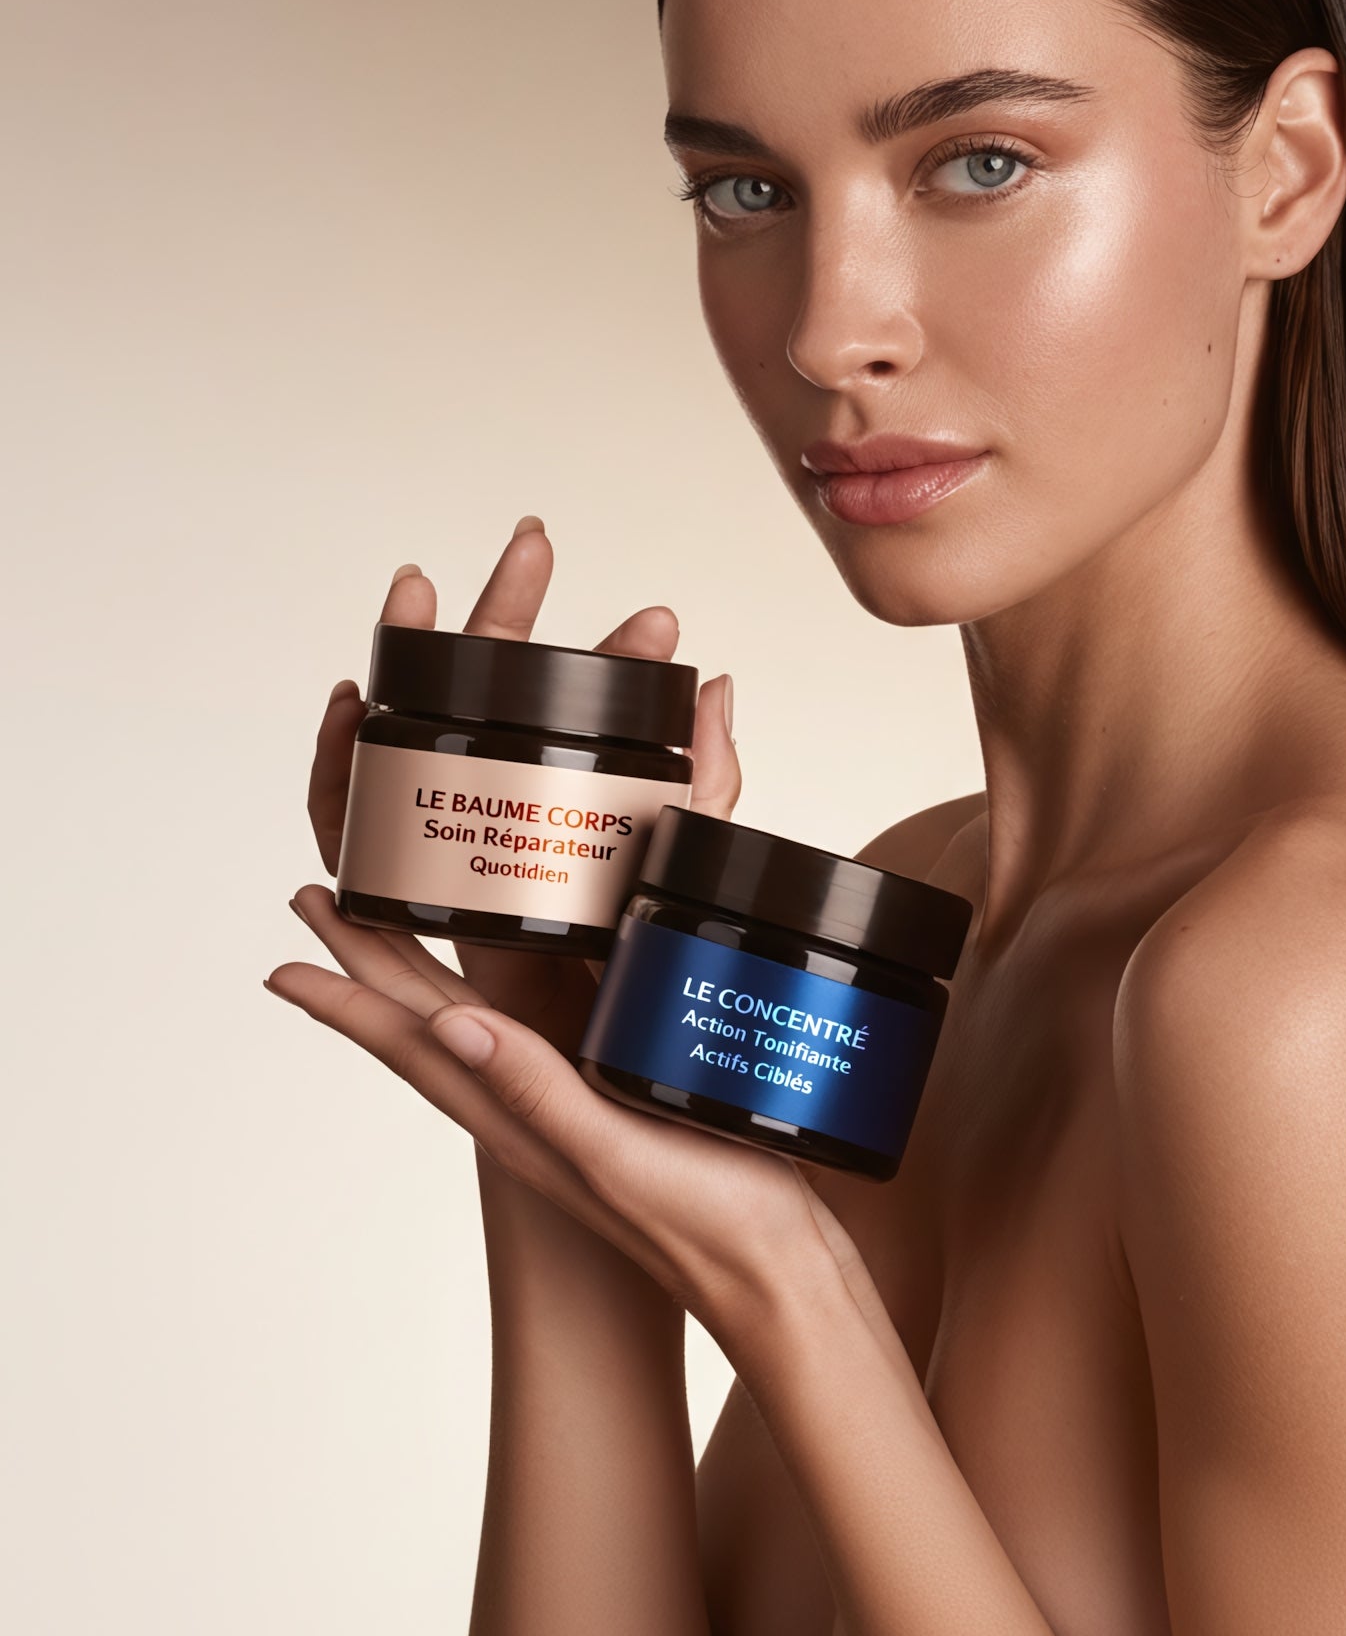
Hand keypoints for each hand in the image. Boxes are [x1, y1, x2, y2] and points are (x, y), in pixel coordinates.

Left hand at [265, 896, 867, 1342]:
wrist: (779, 1277)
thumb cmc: (704, 1223)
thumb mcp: (612, 1151)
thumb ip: (538, 1090)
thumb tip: (447, 1023)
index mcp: (519, 1115)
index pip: (411, 1043)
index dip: (347, 999)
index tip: (283, 961)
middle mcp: (534, 1104)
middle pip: (429, 1017)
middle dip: (370, 959)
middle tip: (317, 899)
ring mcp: (577, 1100)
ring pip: (481, 1017)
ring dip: (427, 968)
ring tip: (395, 921)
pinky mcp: (625, 1091)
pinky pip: (547, 1025)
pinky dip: (519, 985)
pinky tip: (539, 965)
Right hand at [301, 516, 738, 1052]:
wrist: (587, 1093)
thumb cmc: (625, 988)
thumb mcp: (670, 873)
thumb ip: (702, 790)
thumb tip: (721, 682)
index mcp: (571, 804)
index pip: (583, 710)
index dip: (610, 656)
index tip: (659, 619)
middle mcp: (501, 811)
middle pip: (482, 696)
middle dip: (497, 614)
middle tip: (532, 542)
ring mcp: (445, 847)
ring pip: (407, 738)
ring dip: (401, 658)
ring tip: (415, 595)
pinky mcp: (398, 902)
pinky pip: (346, 826)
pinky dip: (335, 764)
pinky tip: (349, 712)